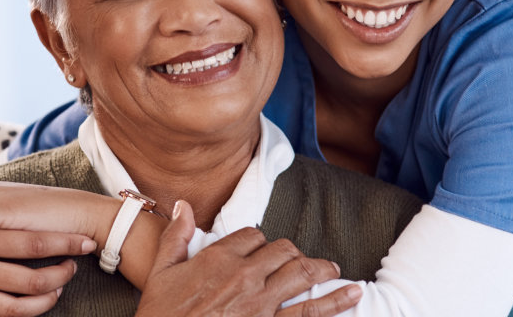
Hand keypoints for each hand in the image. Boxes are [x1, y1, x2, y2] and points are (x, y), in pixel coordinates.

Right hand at [135, 201, 361, 316]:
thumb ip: (175, 237)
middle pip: (282, 250)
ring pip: (301, 273)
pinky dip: (336, 302)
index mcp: (217, 259)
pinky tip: (352, 294)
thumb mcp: (159, 274)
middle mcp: (244, 276)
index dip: (259, 241)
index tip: (260, 250)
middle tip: (299, 260)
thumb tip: (183, 206)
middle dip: (292, 252)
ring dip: (321, 269)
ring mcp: (261, 304)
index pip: (252, 236)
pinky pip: (311, 312)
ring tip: (332, 269)